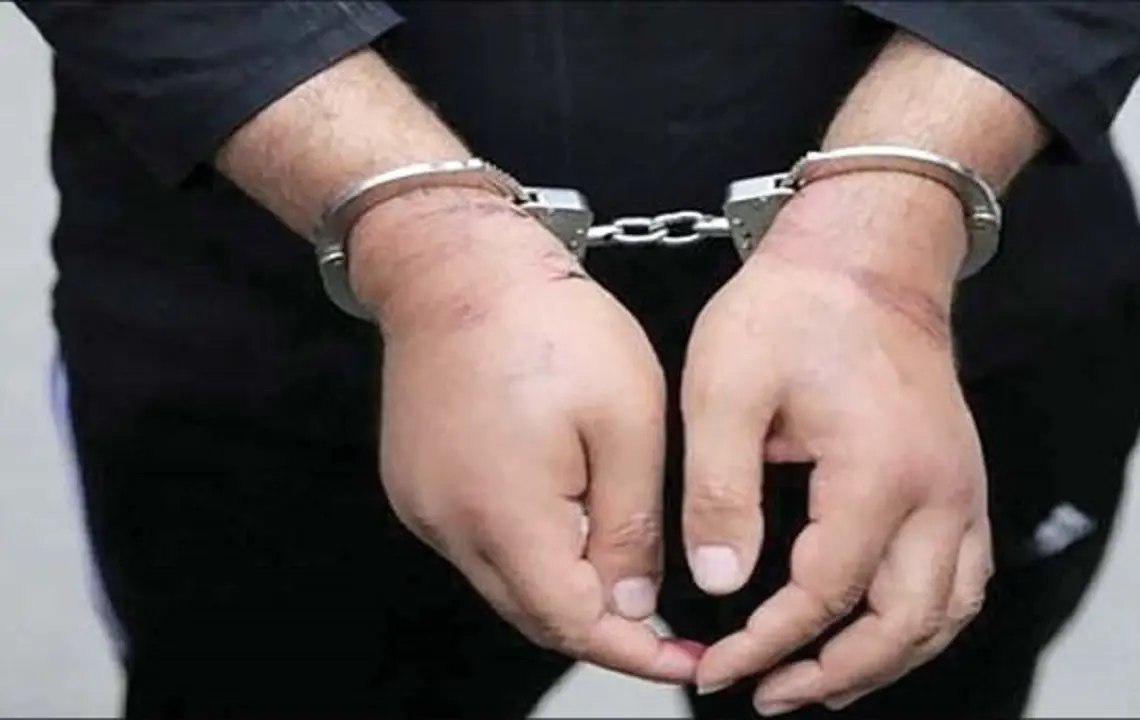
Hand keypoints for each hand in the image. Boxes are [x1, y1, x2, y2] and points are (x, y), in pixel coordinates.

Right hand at [349, 188, 699, 682]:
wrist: (457, 265)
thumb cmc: (547, 322)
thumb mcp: (625, 420)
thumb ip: (629, 526)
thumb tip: (631, 606)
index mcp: (505, 513)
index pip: (573, 624)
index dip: (634, 654)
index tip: (682, 659)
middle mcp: (448, 524)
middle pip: (533, 615)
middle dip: (602, 628)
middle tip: (662, 625)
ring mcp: (422, 505)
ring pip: (504, 584)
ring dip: (564, 590)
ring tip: (621, 567)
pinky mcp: (414, 484)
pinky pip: (476, 546)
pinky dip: (527, 553)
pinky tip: (566, 525)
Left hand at [681, 175, 993, 712]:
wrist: (863, 254)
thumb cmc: (792, 308)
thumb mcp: (725, 389)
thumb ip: (719, 491)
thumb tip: (721, 582)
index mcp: (877, 474)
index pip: (821, 597)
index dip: (765, 645)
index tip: (717, 668)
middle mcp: (938, 491)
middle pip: (902, 625)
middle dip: (833, 674)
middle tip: (768, 694)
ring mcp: (960, 486)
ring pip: (946, 611)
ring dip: (885, 659)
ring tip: (820, 684)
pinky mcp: (958, 477)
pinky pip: (962, 576)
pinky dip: (919, 620)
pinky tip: (876, 630)